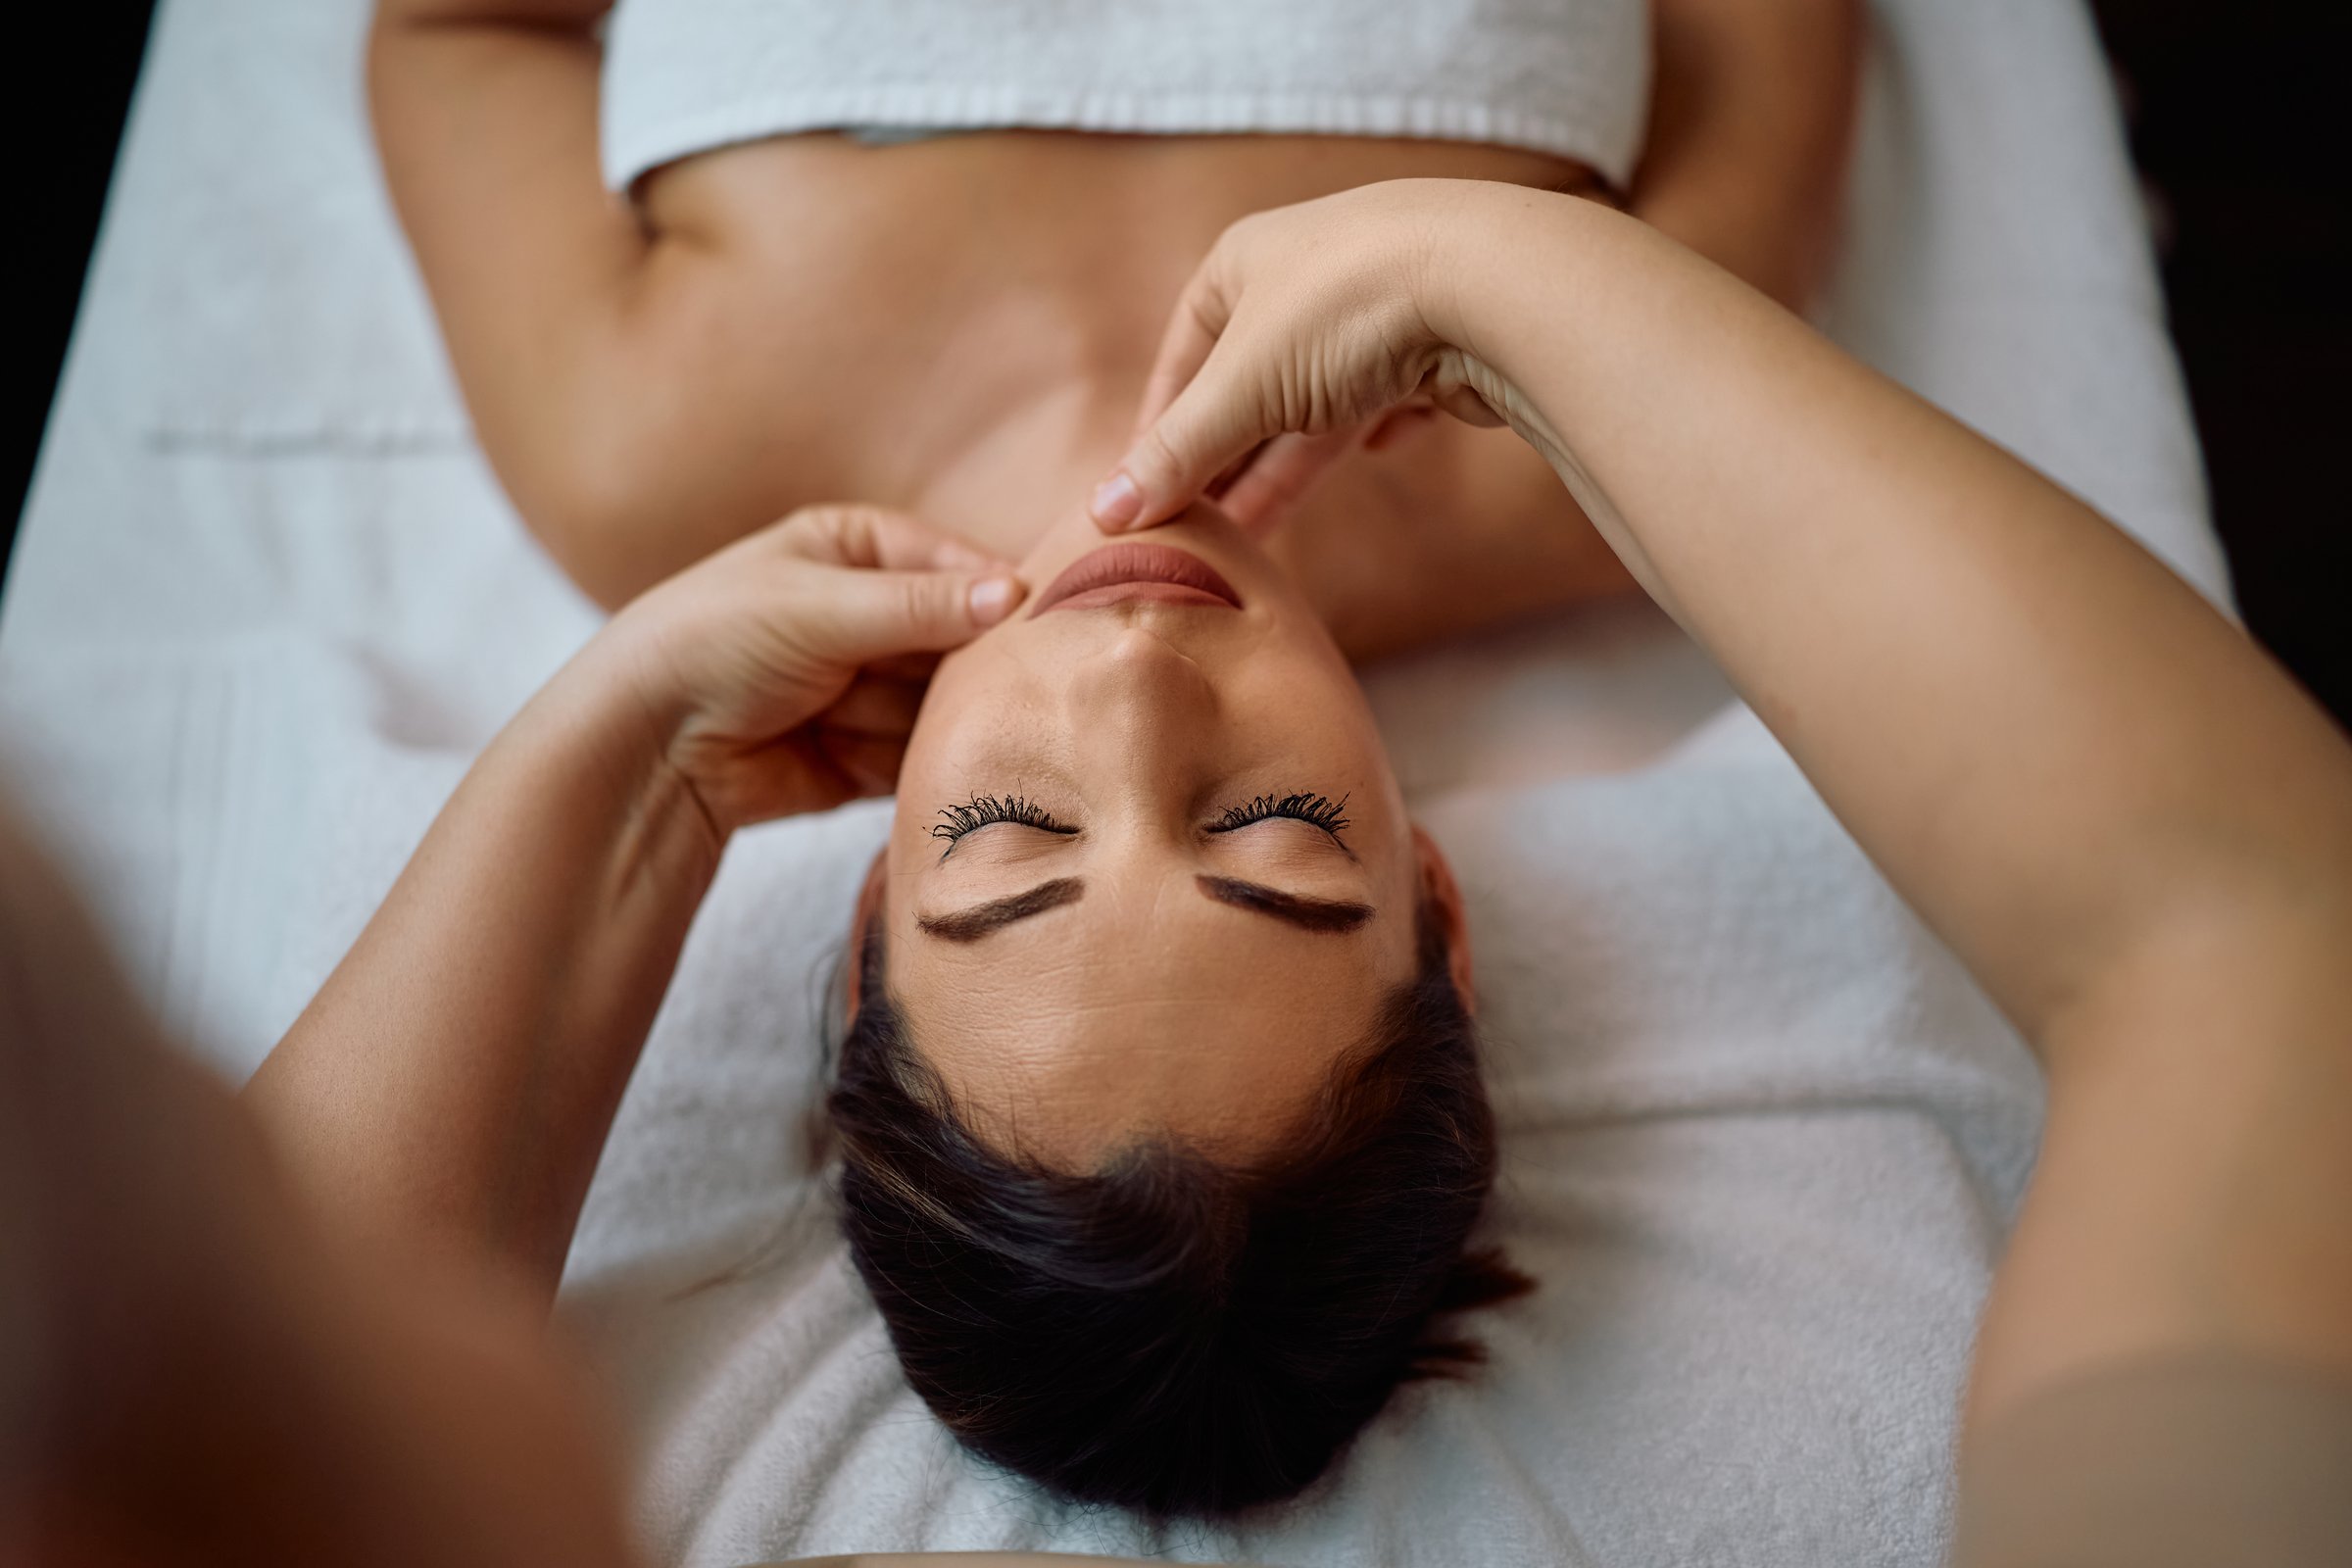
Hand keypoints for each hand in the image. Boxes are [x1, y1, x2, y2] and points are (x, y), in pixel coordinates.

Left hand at [594, 505, 1024, 830]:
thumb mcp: (820, 606)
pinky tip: (846, 751)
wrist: (646, 747)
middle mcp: (871, 614)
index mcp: (857, 548)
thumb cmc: (715, 643)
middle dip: (956, 667)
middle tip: (956, 684)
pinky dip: (901, 762)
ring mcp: (870, 688)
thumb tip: (1017, 595)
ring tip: (840, 715)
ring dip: (911, 717)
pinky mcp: (866, 757)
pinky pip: (917, 757)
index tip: (1033, 624)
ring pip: (943, 704)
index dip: (994, 596)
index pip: (957, 566)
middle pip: (960, 641)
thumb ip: (922, 606)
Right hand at [1089, 180, 1523, 534]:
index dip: (1161, 426)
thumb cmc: (1345, 310)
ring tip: (1256, 534)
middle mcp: (1304, 274)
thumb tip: (1107, 512)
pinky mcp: (1433, 343)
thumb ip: (1178, 453)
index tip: (1144, 493)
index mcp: (1242, 262)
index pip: (1182, 354)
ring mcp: (1372, 307)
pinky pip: (1388, 399)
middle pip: (1247, 386)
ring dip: (1287, 467)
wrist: (1490, 280)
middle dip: (1223, 462)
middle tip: (1197, 533)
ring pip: (1315, 403)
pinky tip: (1376, 454)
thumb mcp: (1242, 388)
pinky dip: (1373, 432)